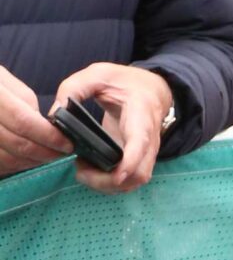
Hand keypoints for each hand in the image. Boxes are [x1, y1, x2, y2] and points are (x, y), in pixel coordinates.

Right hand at [0, 60, 73, 176]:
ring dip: (30, 162)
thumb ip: (24, 101)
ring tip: (44, 157)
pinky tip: (24, 160)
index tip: (67, 143)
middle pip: (16, 143)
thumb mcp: (3, 80)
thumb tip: (45, 126)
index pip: (23, 121)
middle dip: (44, 153)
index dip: (48, 136)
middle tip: (60, 154)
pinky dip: (13, 166)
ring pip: (6, 158)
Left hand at [49, 62, 173, 191]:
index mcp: (141, 115)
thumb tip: (55, 114)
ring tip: (81, 170)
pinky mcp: (137, 162)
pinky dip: (108, 184)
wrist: (152, 91)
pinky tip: (90, 170)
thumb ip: (74, 88)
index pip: (141, 143)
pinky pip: (127, 182)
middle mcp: (149, 140)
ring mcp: (145, 154)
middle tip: (79, 169)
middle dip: (108, 181)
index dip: (130, 162)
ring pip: (132, 182)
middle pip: (138, 173)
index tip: (116, 175)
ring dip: (106, 185)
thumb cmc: (124, 82)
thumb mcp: (98, 74)